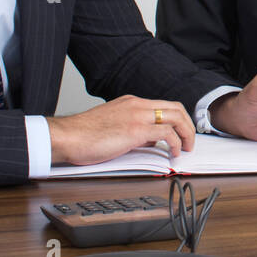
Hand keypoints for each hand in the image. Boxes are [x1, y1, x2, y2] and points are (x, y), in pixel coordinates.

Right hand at [48, 95, 194, 165]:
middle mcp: (137, 105)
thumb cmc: (83, 135)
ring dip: (186, 134)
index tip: (182, 132)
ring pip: (176, 117)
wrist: (66, 136)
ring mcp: (137, 116)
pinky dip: (175, 143)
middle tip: (190, 141)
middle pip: (176, 108)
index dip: (178, 118)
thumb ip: (132, 129)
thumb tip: (149, 141)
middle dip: (188, 125)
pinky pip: (166, 134)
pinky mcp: (135, 130)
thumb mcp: (113, 125)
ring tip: (186, 148)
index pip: (164, 105)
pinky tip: (174, 154)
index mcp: (131, 102)